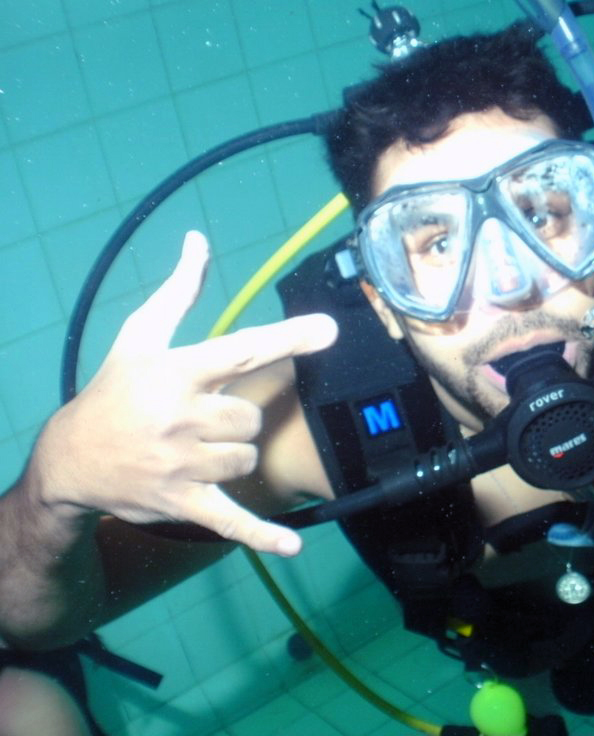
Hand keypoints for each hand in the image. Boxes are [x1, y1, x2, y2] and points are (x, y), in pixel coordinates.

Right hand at [39, 231, 336, 554]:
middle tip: (202, 418)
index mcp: (175, 372)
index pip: (242, 350)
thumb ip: (178, 291)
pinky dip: (262, 536)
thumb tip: (197, 241)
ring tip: (197, 448)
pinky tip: (292, 547)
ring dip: (232, 454)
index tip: (329, 330)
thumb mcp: (139, 337)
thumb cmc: (114, 390)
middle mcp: (179, 418)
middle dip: (237, 419)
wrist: (70, 460)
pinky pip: (232, 520)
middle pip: (251, 417)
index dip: (289, 339)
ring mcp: (180, 465)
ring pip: (246, 458)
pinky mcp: (182, 502)